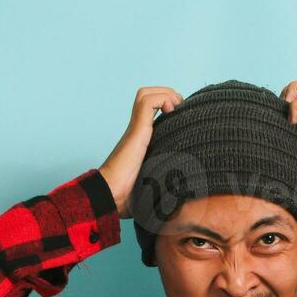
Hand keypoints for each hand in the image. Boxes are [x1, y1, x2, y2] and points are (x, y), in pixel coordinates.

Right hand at [99, 86, 183, 218]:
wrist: (111, 198)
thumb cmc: (129, 198)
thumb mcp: (154, 186)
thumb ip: (165, 185)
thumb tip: (186, 202)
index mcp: (139, 140)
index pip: (150, 110)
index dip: (166, 105)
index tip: (182, 117)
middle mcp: (136, 131)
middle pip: (146, 96)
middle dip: (167, 95)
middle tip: (179, 109)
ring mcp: (135, 130)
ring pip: (146, 94)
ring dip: (165, 94)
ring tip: (176, 107)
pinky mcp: (136, 131)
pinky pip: (147, 102)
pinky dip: (162, 99)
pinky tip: (171, 111)